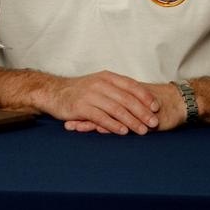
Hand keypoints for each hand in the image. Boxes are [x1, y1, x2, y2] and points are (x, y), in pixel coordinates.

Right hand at [38, 72, 177, 134]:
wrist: (53, 92)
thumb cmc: (80, 91)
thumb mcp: (99, 84)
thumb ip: (116, 90)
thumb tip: (140, 101)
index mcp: (107, 77)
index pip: (131, 85)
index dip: (145, 96)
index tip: (156, 107)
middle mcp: (100, 84)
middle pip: (126, 99)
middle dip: (142, 112)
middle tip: (154, 123)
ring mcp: (90, 95)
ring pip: (116, 109)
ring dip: (132, 121)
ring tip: (142, 130)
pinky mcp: (81, 107)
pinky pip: (101, 117)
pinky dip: (113, 125)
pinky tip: (123, 132)